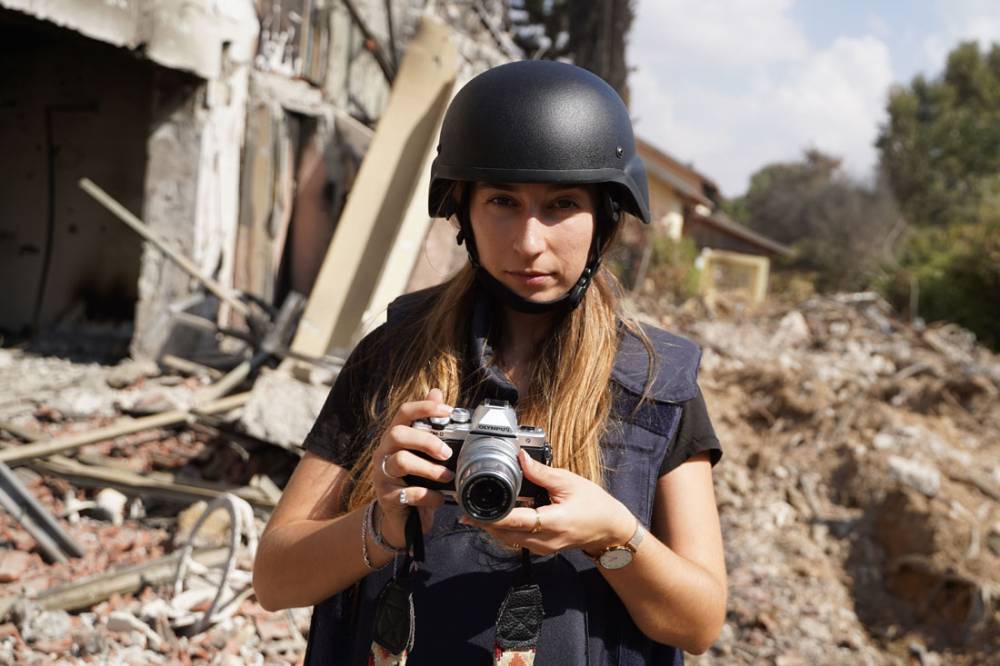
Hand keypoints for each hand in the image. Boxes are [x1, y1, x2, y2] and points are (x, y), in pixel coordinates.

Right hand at [371, 388, 454, 548]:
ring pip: (401, 462)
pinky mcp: (386, 498)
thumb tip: (435, 391)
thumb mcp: (422, 452)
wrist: (400, 519)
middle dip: (426, 440)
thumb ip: (428, 423)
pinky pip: (407, 493)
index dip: (424, 407)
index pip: (403, 412)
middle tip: (447, 453)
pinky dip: (428, 495)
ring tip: (447, 477)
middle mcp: (384, 452)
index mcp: (395, 437)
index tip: (448, 410)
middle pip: (398, 434)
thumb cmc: (414, 480)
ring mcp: (382, 475)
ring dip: (429, 469)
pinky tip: (439, 499)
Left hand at [460, 449, 635, 555]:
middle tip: (463, 506)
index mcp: (553, 522)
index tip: (470, 507)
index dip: (490, 515)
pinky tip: (494, 517)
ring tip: (472, 511)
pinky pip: (515, 540)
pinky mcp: (541, 549)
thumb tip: (520, 457)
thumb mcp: (569, 482)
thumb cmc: (593, 503)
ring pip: (508, 539)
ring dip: (490, 526)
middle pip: (505, 533)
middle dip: (483, 521)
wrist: (608, 528)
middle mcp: (545, 541)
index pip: (514, 521)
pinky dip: (503, 529)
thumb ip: (541, 472)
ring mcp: (542, 548)